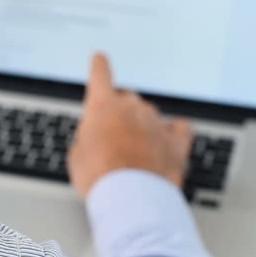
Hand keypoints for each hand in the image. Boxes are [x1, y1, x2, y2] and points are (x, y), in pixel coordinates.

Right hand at [69, 53, 193, 197]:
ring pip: (149, 116)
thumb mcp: (77, 156)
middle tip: (112, 141)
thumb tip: (96, 141)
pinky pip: (178, 128)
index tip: (100, 58)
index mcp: (103, 106)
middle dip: (119, 115)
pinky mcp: (177, 142)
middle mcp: (132, 108)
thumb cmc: (99, 178)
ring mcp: (157, 122)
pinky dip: (172, 133)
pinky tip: (168, 141)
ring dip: (142, 129)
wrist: (129, 198)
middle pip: (127, 100)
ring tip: (134, 156)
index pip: (100, 75)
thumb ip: (87, 138)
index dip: (99, 67)